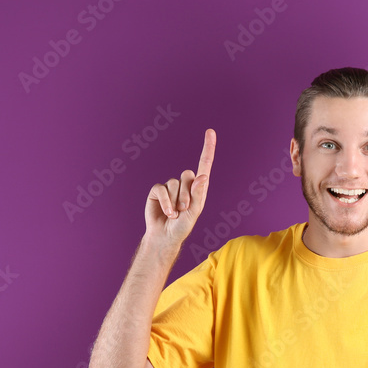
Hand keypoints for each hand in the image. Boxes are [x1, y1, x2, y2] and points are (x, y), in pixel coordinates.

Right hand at [144, 129, 215, 248]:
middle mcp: (184, 184)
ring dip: (176, 201)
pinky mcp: (157, 190)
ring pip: (175, 183)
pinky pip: (161, 188)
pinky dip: (165, 201)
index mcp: (198, 187)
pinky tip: (168, 212)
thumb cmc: (183, 225)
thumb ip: (199, 194)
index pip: (204, 164)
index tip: (210, 131)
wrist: (165, 236)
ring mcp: (170, 186)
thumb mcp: (195, 211)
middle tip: (184, 209)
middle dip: (187, 194)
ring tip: (176, 214)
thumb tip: (203, 176)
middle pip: (187, 175)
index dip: (207, 148)